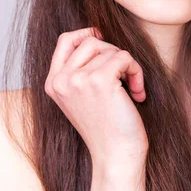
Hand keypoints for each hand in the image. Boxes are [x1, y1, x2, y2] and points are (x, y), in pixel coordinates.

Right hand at [44, 27, 148, 173]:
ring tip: (132, 88)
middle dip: (113, 54)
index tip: (105, 41)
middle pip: (90, 41)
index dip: (86, 34)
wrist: (115, 156)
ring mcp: (77, 79)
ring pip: (110, 49)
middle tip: (125, 78)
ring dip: (127, 65)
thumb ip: (80, 70)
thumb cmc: (106, 128)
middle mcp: (61, 80)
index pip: (65, 40)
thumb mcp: (83, 97)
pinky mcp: (99, 80)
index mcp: (53, 83)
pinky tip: (138, 92)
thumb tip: (95, 35)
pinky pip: (124, 57)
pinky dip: (136, 71)